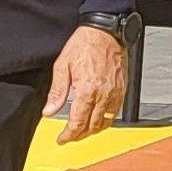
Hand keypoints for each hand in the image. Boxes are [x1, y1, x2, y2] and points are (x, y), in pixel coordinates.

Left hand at [47, 24, 126, 144]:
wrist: (105, 31)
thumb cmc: (85, 43)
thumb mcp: (62, 66)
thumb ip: (57, 92)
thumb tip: (49, 110)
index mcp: (87, 89)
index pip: (78, 122)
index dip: (69, 135)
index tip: (62, 139)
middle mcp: (103, 94)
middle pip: (92, 126)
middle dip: (79, 135)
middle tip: (70, 137)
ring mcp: (115, 92)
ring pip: (105, 122)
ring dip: (93, 131)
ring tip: (82, 132)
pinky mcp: (122, 89)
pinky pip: (115, 113)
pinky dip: (106, 121)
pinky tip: (98, 120)